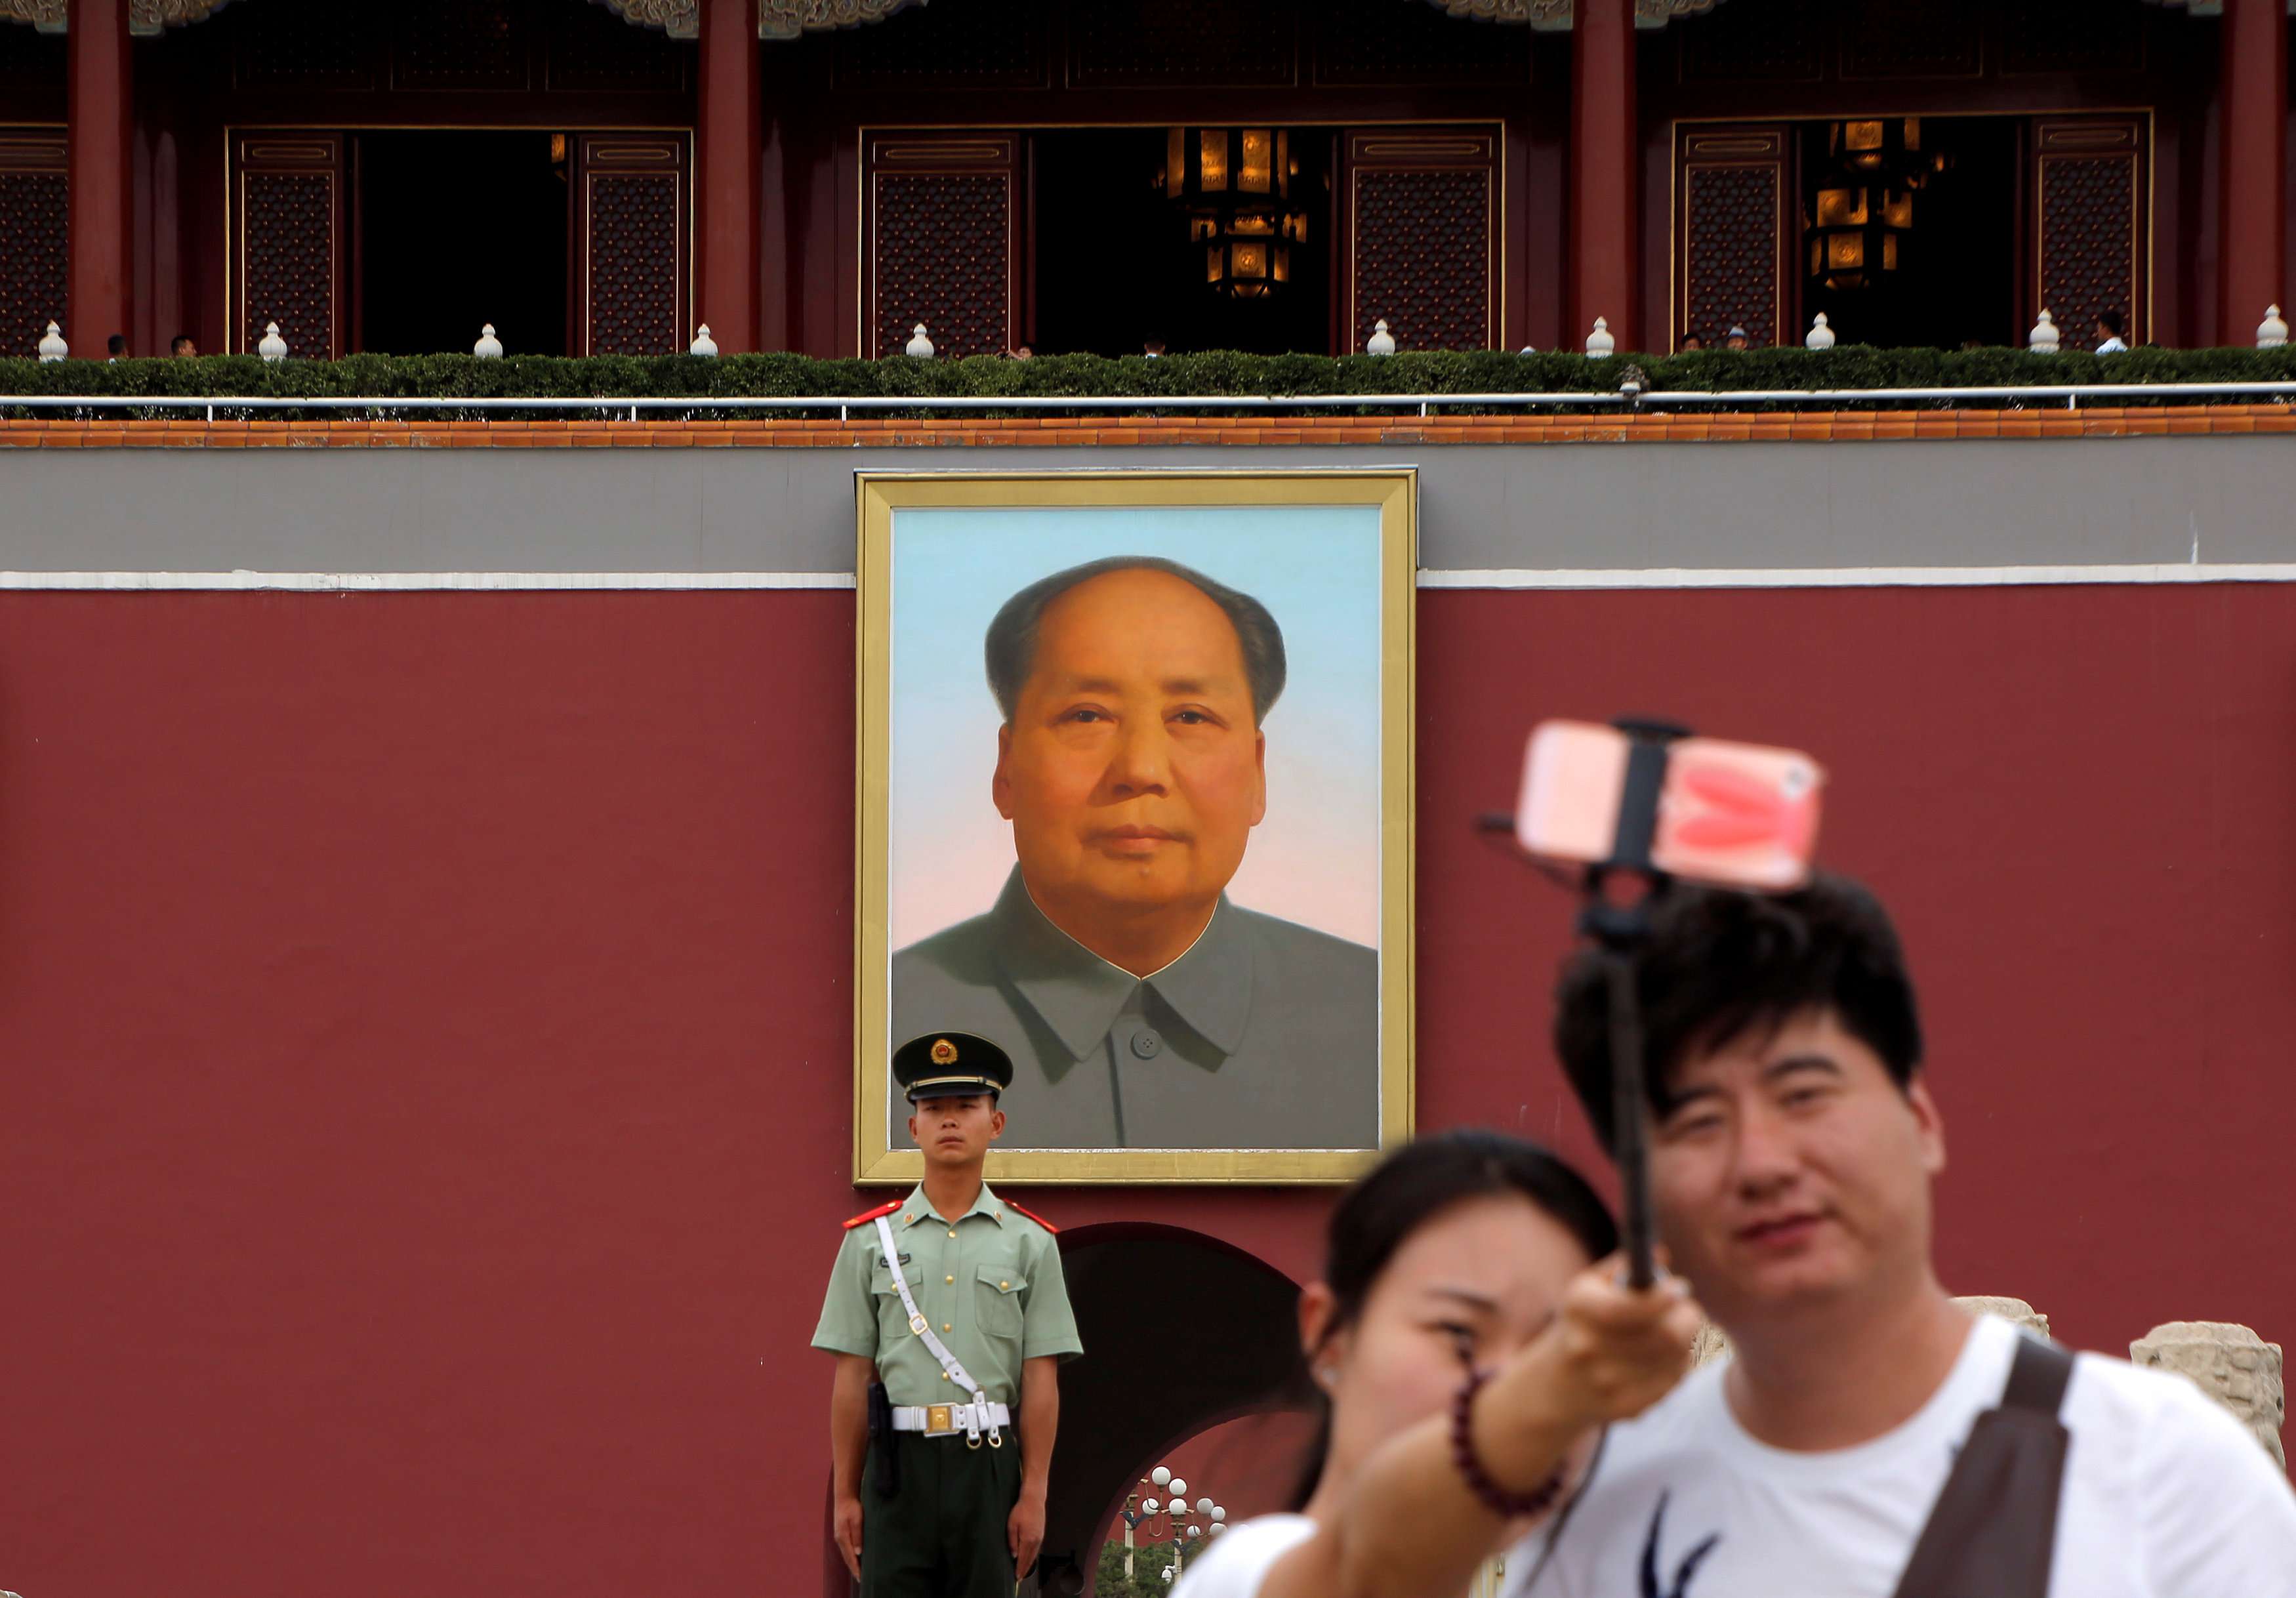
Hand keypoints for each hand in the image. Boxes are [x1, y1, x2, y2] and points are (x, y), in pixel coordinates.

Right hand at [833, 1493, 863, 1580]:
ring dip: (852, 1563)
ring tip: (858, 1572)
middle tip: (861, 1579)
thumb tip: (858, 1552)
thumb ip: (857, 1535)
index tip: (861, 1577)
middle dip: (853, 1568)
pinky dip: (851, 1556)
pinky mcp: (842, 1533)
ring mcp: (840, 1536)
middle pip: (847, 1558)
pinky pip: (846, 1549)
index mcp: (843, 1537)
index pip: (850, 1557)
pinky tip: (855, 1558)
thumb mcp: (857, 1520)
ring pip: (846, 1554)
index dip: (856, 1568)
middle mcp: (840, 1539)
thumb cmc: (852, 1506)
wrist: (844, 1496)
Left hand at [1008, 1486, 1046, 1577]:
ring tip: (1024, 1570)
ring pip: (1034, 1554)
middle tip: (1020, 1577)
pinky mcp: (1041, 1533)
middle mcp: (1035, 1541)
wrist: (1034, 1499)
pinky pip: (1037, 1549)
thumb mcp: (1012, 1525)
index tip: (1017, 1577)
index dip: (1020, 1568)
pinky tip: (1030, 1558)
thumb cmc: (1020, 1510)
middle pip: (1030, 1559)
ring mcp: (1040, 1537)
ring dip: (1029, 1563)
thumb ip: (1012, 1541)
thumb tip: (1014, 1555)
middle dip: (1024, 1569)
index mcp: (1027, 1539)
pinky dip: (1033, 1556)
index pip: (1023, 1558)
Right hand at [1537, 1252, 1702, 1429]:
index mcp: (1579, 1309)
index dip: (1666, 1297)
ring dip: (1688, 1342)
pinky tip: (1668, 1357)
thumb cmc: (1585, 1322)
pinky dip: (1680, 1366)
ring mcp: (1605, 1383)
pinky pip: (1672, 1382)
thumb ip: (1624, 1266)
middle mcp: (1587, 1348)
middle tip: (1689, 1309)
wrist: (1557, 1383)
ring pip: (1676, 1360)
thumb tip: (1662, 1256)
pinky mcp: (1624, 1408)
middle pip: (1667, 1335)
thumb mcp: (1590, 1287)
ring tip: (1678, 1332)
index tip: (1680, 1287)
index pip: (1632, 1307)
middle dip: (1689, 1317)